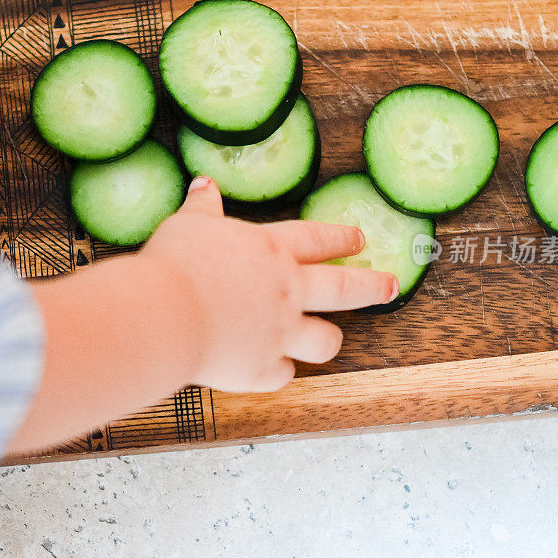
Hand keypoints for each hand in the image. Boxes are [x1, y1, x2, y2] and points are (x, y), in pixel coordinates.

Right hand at [142, 176, 398, 392]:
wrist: (167, 315)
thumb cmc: (175, 264)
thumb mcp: (189, 225)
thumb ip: (202, 207)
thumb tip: (203, 184)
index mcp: (272, 252)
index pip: (318, 240)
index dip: (341, 239)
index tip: (360, 239)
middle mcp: (287, 292)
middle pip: (343, 289)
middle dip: (372, 287)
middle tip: (391, 286)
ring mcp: (279, 333)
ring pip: (325, 341)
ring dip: (328, 339)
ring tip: (331, 339)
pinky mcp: (262, 369)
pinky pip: (283, 374)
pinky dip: (278, 370)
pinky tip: (273, 368)